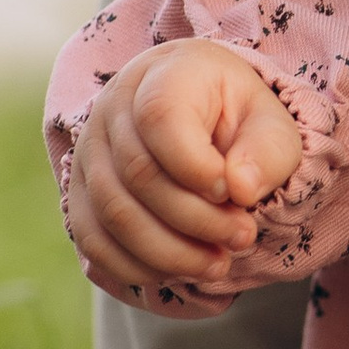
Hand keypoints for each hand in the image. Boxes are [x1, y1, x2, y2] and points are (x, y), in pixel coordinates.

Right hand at [67, 41, 305, 309]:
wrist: (195, 114)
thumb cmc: (236, 117)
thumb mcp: (269, 122)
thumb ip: (267, 151)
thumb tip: (241, 190)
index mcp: (162, 75)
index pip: (160, 118)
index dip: (198, 167)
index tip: (235, 193)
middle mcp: (113, 109)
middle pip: (138, 174)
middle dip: (196, 220)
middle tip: (242, 238)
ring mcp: (89, 152)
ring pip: (113, 213)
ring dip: (169, 252)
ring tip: (218, 264)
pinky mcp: (79, 194)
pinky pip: (93, 240)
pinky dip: (135, 266)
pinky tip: (178, 272)